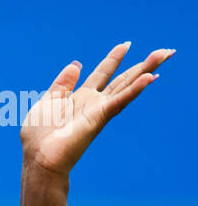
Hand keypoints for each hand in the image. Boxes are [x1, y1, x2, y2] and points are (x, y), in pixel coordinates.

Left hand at [20, 43, 174, 176]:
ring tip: (165, 54)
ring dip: (147, 70)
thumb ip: (63, 84)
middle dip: (142, 65)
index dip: (113, 59)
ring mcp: (99, 111)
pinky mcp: (99, 118)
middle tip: (164, 50)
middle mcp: (93, 103)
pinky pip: (120, 100)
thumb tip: (77, 64)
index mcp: (80, 98)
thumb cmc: (39, 137)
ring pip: (127, 86)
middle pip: (122, 79)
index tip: (126, 45)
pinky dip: (135, 89)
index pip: (102, 74)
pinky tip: (150, 78)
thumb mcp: (48, 102)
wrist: (39, 160)